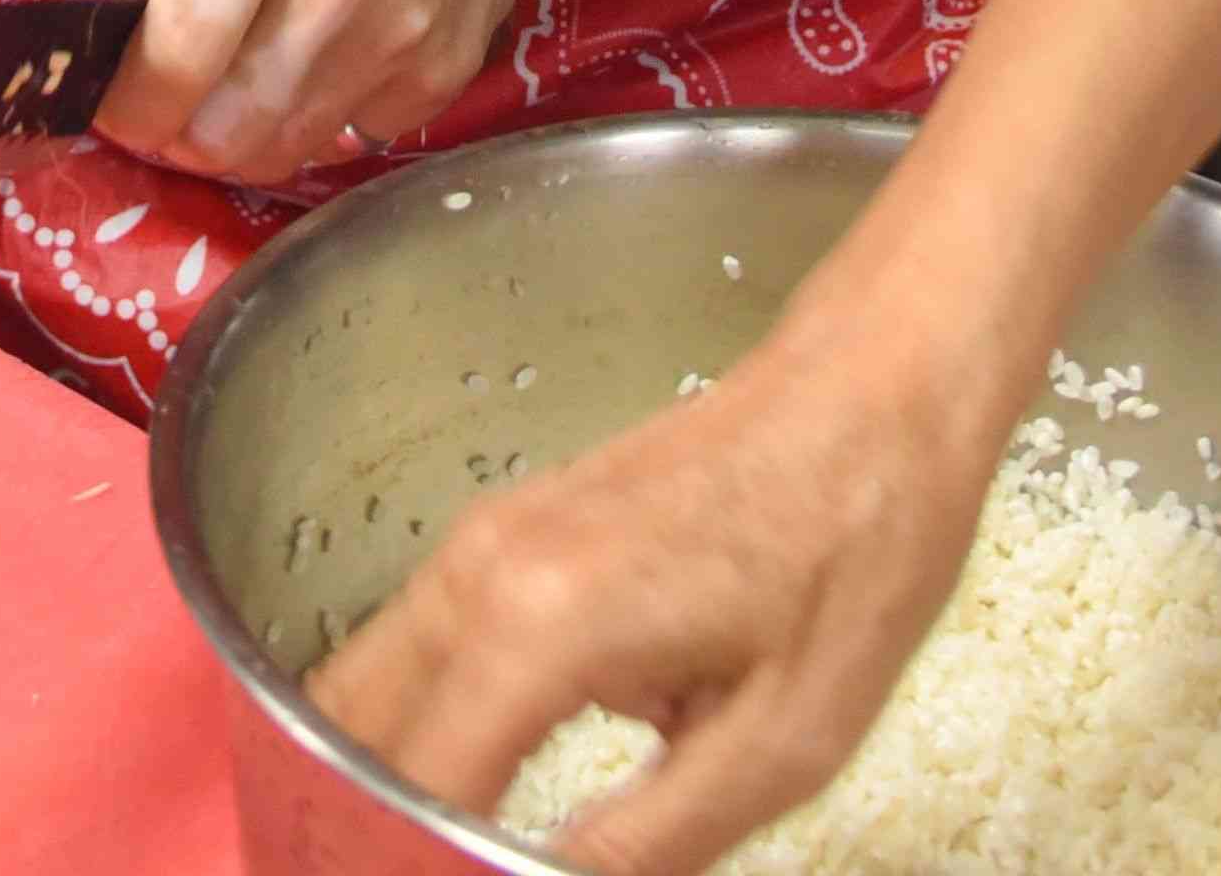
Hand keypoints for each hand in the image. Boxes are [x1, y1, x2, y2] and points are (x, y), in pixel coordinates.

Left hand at [71, 0, 539, 184]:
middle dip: (176, 130)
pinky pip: (346, 143)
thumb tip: (85, 34)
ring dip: (237, 138)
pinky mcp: (443, 73)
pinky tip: (315, 68)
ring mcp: (401, 30)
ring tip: (233, 87)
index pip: (173, 51)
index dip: (126, 100)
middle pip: (222, 127)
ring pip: (281, 151)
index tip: (115, 98)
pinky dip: (313, 125)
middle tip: (171, 99)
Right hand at [316, 326, 1000, 875]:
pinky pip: (408, 644)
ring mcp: (482, 539)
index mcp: (540, 626)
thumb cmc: (851, 546)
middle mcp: (481, 571)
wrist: (873, 394)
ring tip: (432, 842)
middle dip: (361, 811)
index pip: (410, 783)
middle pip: (347, 727)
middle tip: (409, 861)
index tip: (429, 874)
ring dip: (377, 768)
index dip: (404, 851)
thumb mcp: (782, 741)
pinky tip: (469, 784)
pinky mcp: (503, 531)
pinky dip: (410, 721)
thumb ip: (651, 838)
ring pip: (365, 683)